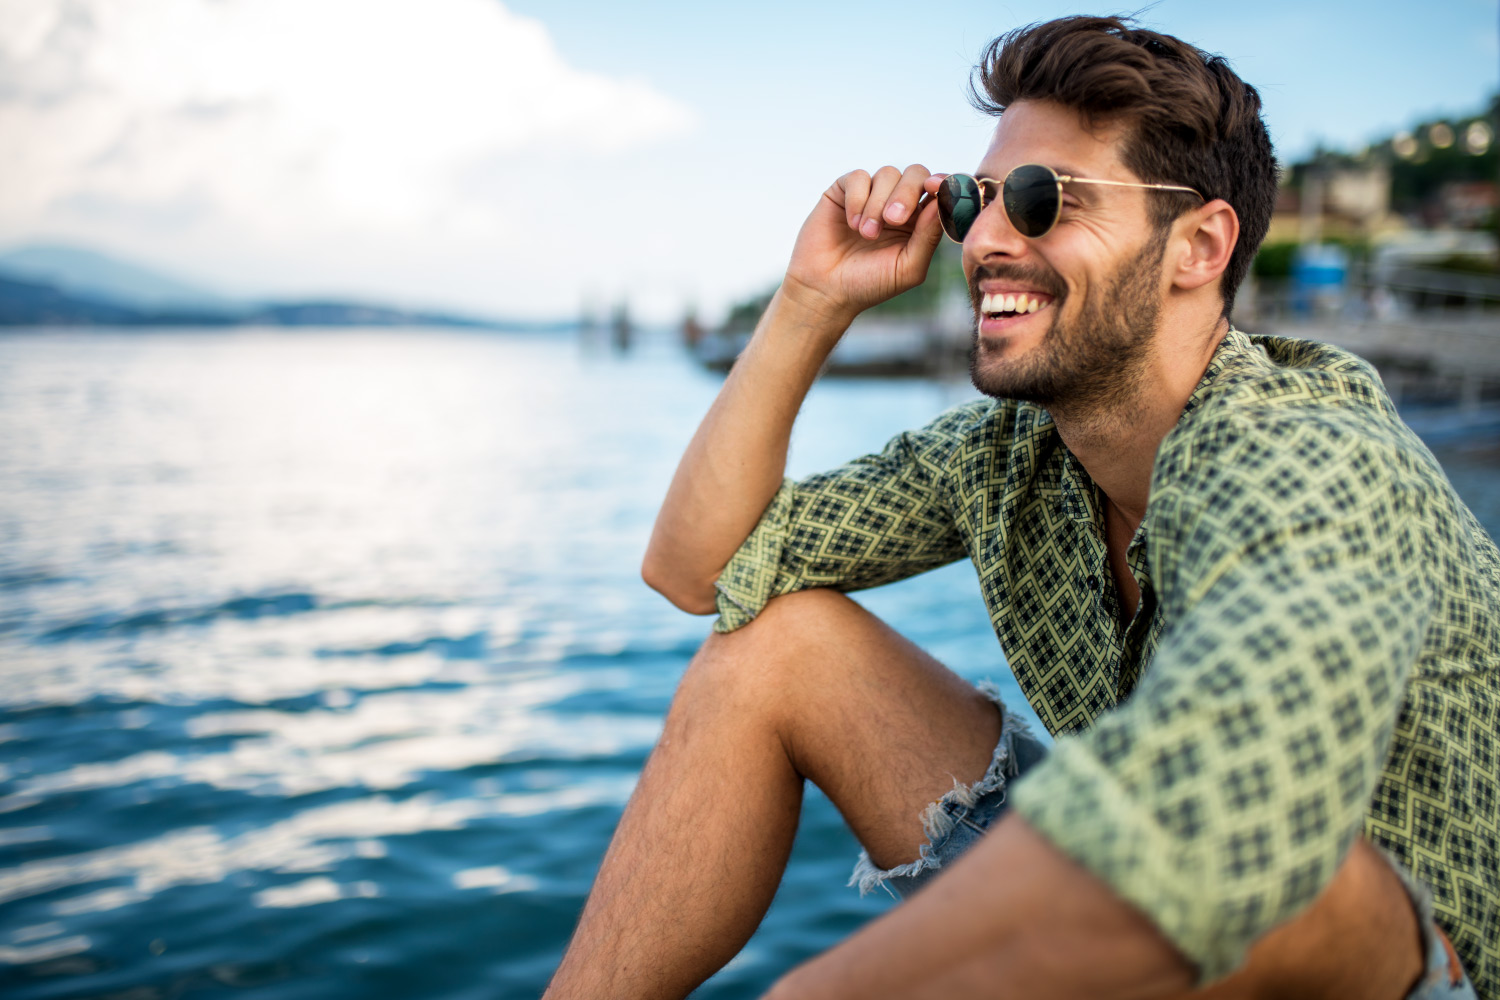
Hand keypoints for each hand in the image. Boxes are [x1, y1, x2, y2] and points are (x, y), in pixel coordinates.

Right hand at [782, 165, 946, 327]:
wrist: (825, 290)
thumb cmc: (870, 284)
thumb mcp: (908, 267)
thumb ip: (928, 236)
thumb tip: (942, 202)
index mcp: (919, 220)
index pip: (938, 190)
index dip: (942, 183)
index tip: (935, 188)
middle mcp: (897, 203)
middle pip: (916, 174)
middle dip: (907, 193)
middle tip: (894, 220)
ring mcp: (871, 195)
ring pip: (887, 174)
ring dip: (878, 204)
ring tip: (867, 235)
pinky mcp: (844, 191)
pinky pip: (858, 177)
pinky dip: (857, 199)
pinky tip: (852, 224)